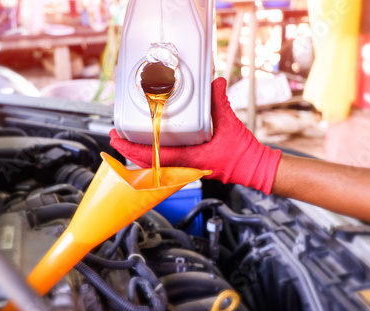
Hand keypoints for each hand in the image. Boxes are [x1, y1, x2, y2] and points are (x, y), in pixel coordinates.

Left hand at [110, 77, 281, 193]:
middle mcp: (186, 167)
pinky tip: (150, 146)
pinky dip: (153, 155)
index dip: (132, 148)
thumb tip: (215, 82)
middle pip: (148, 164)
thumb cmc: (242, 153)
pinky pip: (166, 164)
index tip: (117, 139)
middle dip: (129, 150)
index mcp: (191, 159)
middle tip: (116, 136)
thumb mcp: (230, 124)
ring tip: (127, 140)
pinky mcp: (191, 168)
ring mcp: (187, 169)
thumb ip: (219, 101)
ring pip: (155, 166)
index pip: (154, 156)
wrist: (254, 168)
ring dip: (139, 153)